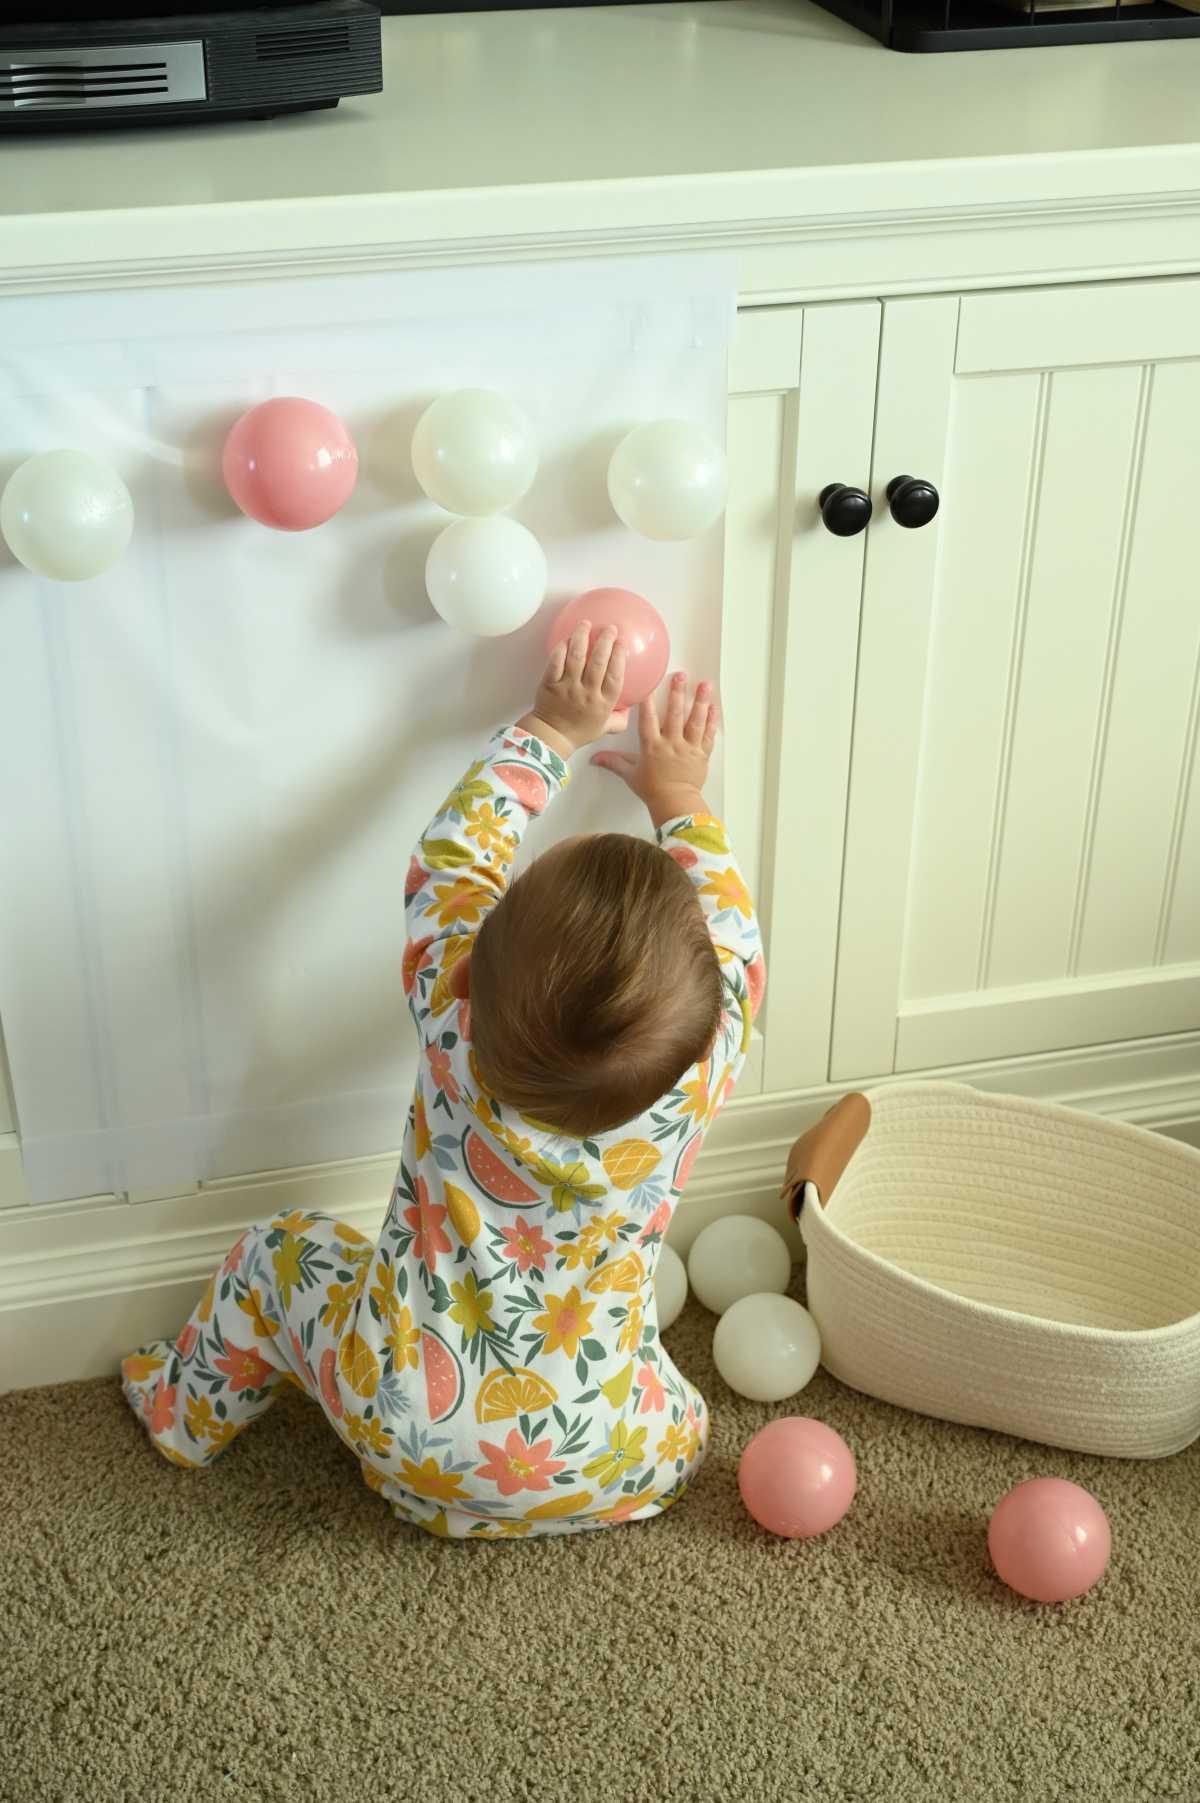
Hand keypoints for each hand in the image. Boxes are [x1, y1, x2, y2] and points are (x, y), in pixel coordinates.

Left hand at [517, 622, 628, 756]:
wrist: (552, 737)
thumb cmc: (579, 732)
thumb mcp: (605, 728)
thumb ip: (620, 719)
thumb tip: (631, 708)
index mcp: (603, 703)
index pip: (615, 676)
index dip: (618, 657)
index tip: (621, 643)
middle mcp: (587, 693)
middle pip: (598, 662)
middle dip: (605, 641)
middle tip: (609, 628)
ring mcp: (567, 687)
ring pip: (576, 657)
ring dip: (581, 637)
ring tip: (585, 624)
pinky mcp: (550, 684)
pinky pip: (555, 662)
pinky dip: (561, 649)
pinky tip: (566, 639)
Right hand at [591, 671, 717, 825]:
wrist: (675, 804)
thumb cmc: (652, 790)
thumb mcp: (630, 775)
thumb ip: (614, 762)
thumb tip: (593, 759)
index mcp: (652, 747)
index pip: (648, 720)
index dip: (648, 702)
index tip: (650, 684)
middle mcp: (671, 744)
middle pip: (675, 715)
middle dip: (678, 693)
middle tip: (681, 675)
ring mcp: (689, 748)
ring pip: (695, 721)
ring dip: (700, 701)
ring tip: (705, 684)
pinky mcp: (702, 754)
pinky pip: (708, 734)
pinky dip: (711, 720)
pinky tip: (713, 707)